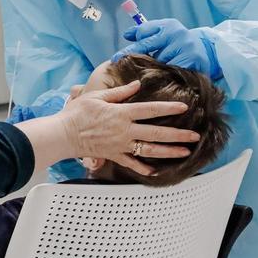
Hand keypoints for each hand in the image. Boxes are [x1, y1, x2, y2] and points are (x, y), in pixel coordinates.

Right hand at [56, 81, 200, 174]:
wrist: (62, 134)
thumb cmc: (77, 113)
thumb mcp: (96, 96)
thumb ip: (119, 92)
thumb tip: (136, 85)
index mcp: (122, 113)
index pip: (150, 110)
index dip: (168, 109)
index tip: (184, 108)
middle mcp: (125, 130)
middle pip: (156, 133)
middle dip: (178, 135)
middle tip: (194, 136)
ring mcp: (120, 144)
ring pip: (149, 150)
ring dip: (169, 152)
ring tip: (185, 152)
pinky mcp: (113, 155)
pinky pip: (131, 163)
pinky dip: (142, 168)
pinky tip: (154, 172)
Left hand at [115, 18, 221, 78]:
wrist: (207, 51)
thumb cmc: (177, 43)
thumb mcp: (163, 32)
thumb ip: (145, 32)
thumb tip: (126, 34)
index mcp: (168, 25)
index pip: (143, 35)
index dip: (129, 48)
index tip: (115, 58)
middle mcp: (177, 34)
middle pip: (149, 49)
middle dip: (135, 59)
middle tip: (120, 68)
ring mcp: (185, 47)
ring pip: (160, 62)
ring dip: (152, 70)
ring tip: (145, 76)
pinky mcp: (192, 61)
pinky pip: (172, 72)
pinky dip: (165, 77)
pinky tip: (160, 81)